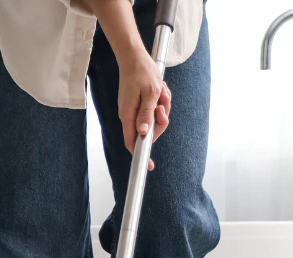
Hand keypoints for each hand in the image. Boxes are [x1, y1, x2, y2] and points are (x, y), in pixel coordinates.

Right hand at [118, 52, 170, 170]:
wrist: (134, 58)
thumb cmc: (142, 73)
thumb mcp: (150, 93)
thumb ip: (147, 114)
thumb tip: (143, 132)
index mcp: (129, 115)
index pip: (133, 141)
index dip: (141, 154)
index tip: (149, 165)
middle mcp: (129, 116)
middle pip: (148, 131)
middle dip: (161, 119)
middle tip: (163, 104)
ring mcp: (133, 110)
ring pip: (153, 119)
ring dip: (162, 107)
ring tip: (161, 92)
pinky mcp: (138, 105)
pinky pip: (153, 110)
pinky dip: (160, 101)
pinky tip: (160, 90)